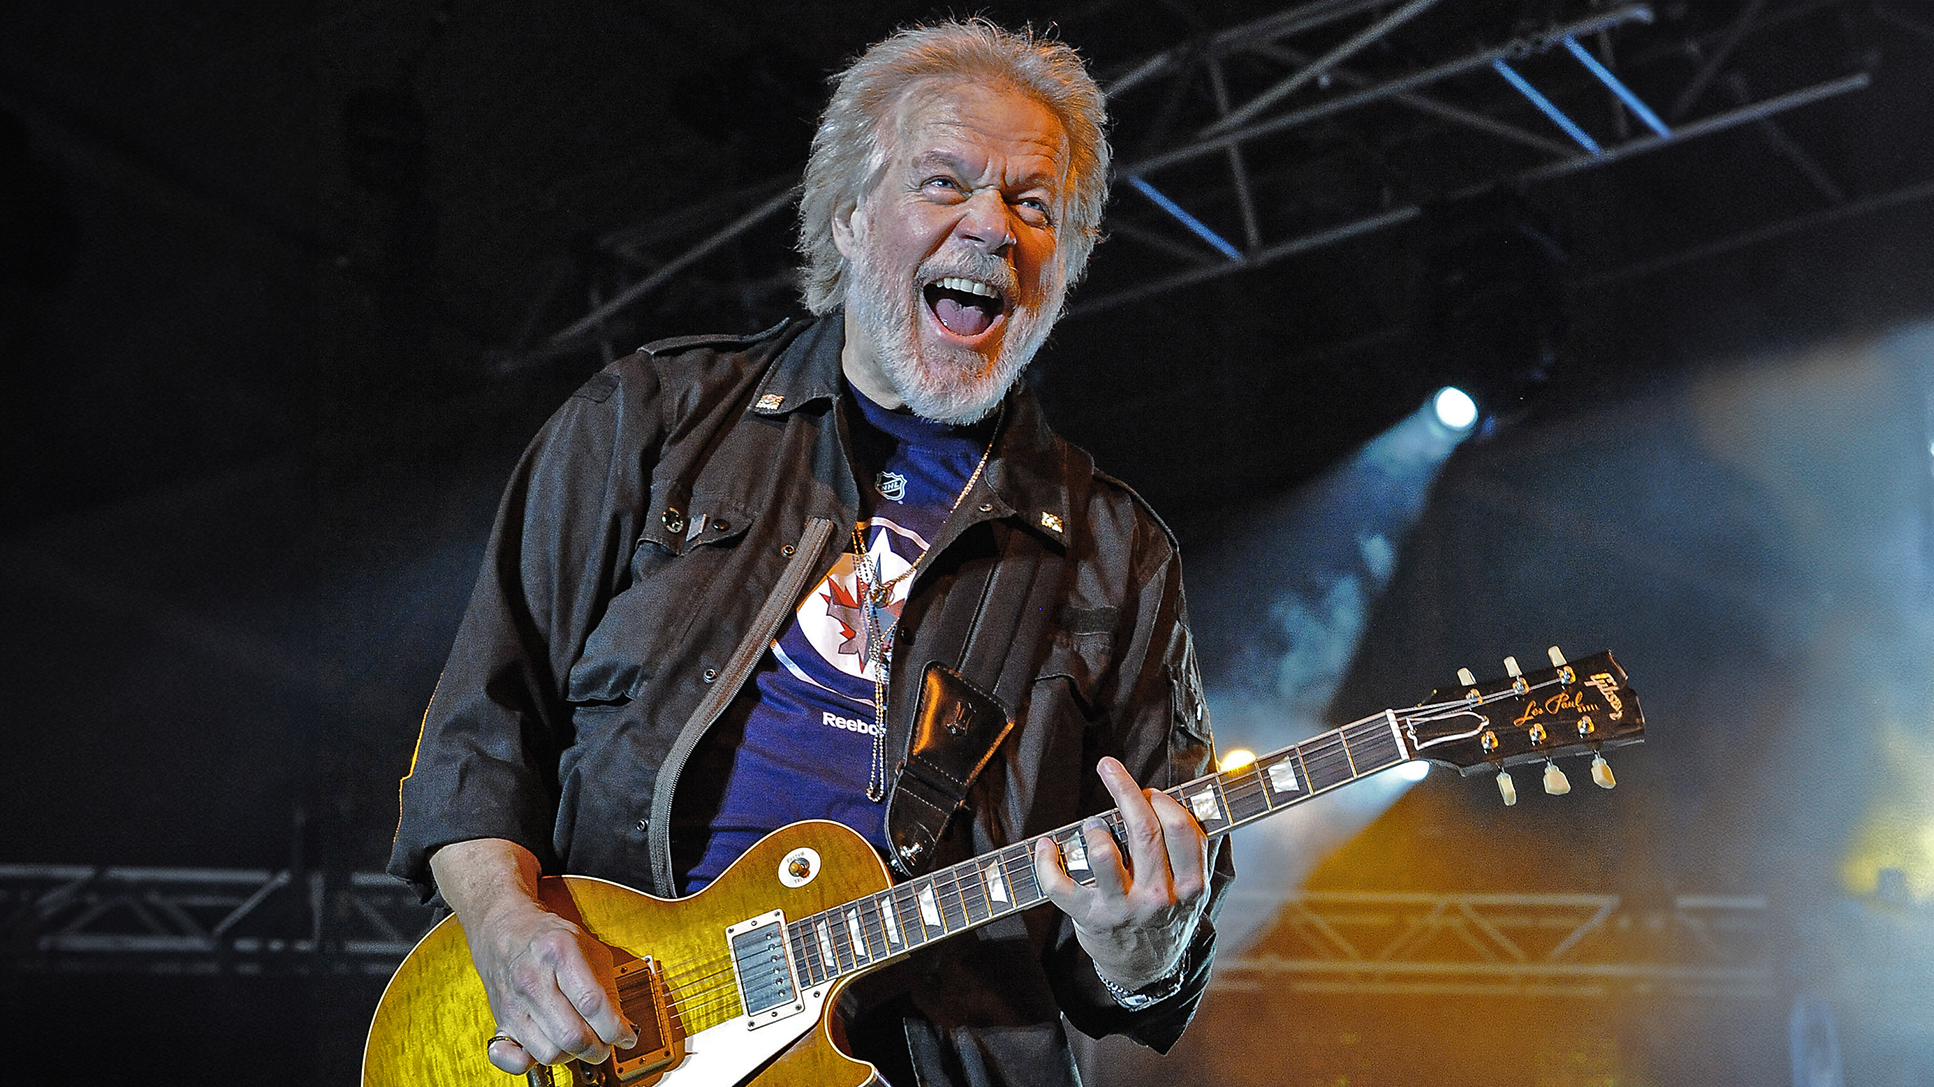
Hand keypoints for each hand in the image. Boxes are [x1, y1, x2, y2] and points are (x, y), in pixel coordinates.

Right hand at [430, 839, 638, 1071]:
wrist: (504, 929)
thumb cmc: (549, 938)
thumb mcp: (587, 946)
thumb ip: (606, 984)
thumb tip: (620, 1025)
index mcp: (559, 952)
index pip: (592, 1003)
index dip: (615, 1028)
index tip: (626, 1037)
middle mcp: (532, 980)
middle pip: (572, 1035)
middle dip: (598, 1049)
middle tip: (606, 1045)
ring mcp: (514, 1003)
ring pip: (550, 1052)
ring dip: (573, 1056)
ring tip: (581, 1043)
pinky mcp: (501, 1021)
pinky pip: (514, 1060)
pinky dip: (535, 1062)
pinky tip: (549, 1048)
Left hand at [1032, 757, 1210, 991]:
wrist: (1145, 971)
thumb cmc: (1166, 917)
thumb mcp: (1192, 892)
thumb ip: (1191, 851)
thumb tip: (1178, 798)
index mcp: (1189, 887)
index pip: (1181, 829)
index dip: (1163, 801)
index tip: (1149, 791)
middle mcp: (1158, 897)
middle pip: (1143, 831)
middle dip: (1124, 790)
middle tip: (1108, 767)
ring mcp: (1122, 909)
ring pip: (1104, 854)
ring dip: (1093, 829)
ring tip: (1092, 825)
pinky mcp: (1090, 918)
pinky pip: (1060, 885)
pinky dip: (1046, 861)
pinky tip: (1046, 845)